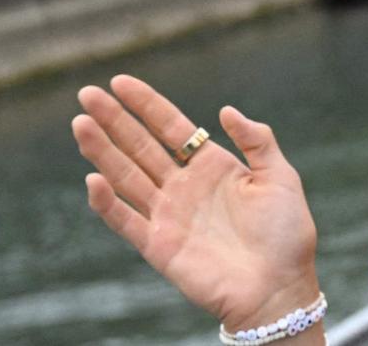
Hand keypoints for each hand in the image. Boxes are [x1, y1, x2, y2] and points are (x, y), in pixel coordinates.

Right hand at [72, 75, 320, 335]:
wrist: (280, 286)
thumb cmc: (287, 233)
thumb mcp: (280, 177)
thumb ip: (257, 141)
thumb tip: (225, 110)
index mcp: (212, 166)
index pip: (171, 127)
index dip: (146, 105)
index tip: (120, 81)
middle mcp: (184, 186)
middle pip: (140, 146)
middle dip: (114, 120)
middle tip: (86, 94)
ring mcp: (167, 214)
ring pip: (126, 176)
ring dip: (101, 152)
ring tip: (81, 124)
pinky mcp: (158, 244)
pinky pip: (125, 220)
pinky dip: (107, 202)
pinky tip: (93, 178)